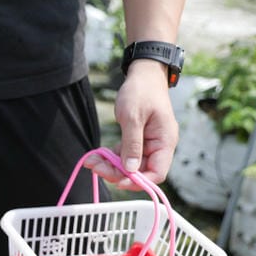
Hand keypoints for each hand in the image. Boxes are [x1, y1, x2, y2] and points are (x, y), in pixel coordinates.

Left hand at [92, 60, 177, 188]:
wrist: (143, 74)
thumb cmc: (141, 91)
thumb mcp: (133, 117)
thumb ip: (132, 144)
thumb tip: (130, 170)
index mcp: (165, 142)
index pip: (157, 173)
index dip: (139, 181)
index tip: (117, 181)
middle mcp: (159, 146)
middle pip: (140, 171)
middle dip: (117, 173)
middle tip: (95, 167)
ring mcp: (148, 144)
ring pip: (129, 165)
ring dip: (110, 166)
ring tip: (91, 161)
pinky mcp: (138, 140)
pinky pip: (124, 155)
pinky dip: (110, 157)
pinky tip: (95, 155)